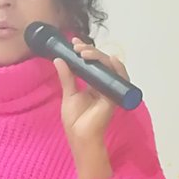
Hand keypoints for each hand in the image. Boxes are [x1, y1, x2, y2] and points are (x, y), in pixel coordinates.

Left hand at [54, 38, 129, 178]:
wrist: (80, 136)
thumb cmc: (75, 120)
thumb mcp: (68, 94)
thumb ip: (67, 77)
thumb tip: (58, 59)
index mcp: (93, 84)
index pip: (92, 63)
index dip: (85, 51)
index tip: (74, 42)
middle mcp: (103, 85)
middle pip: (102, 62)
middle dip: (91, 51)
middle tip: (77, 47)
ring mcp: (110, 89)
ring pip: (111, 66)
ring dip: (100, 56)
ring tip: (85, 52)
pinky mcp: (115, 95)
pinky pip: (119, 78)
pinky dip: (116, 68)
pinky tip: (109, 60)